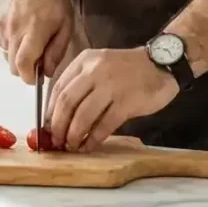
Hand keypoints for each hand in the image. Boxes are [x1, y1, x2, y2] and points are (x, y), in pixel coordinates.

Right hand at [0, 0, 72, 84]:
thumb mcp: (65, 23)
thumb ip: (56, 51)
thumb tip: (47, 72)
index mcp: (34, 31)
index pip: (23, 66)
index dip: (30, 78)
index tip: (38, 76)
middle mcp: (14, 30)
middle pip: (13, 66)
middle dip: (25, 68)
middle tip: (38, 56)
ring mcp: (2, 26)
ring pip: (7, 55)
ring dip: (18, 54)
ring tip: (31, 38)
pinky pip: (2, 42)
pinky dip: (12, 42)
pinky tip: (22, 29)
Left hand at [46, 47, 178, 151]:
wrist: (160, 64)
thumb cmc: (127, 69)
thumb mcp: (99, 65)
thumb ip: (81, 84)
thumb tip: (59, 115)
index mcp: (85, 60)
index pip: (58, 87)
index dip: (50, 111)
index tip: (47, 128)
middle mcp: (95, 70)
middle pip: (67, 102)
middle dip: (58, 126)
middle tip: (56, 141)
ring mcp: (111, 85)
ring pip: (83, 115)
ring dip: (74, 135)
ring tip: (71, 146)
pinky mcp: (126, 101)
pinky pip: (104, 124)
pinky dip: (93, 138)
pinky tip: (89, 146)